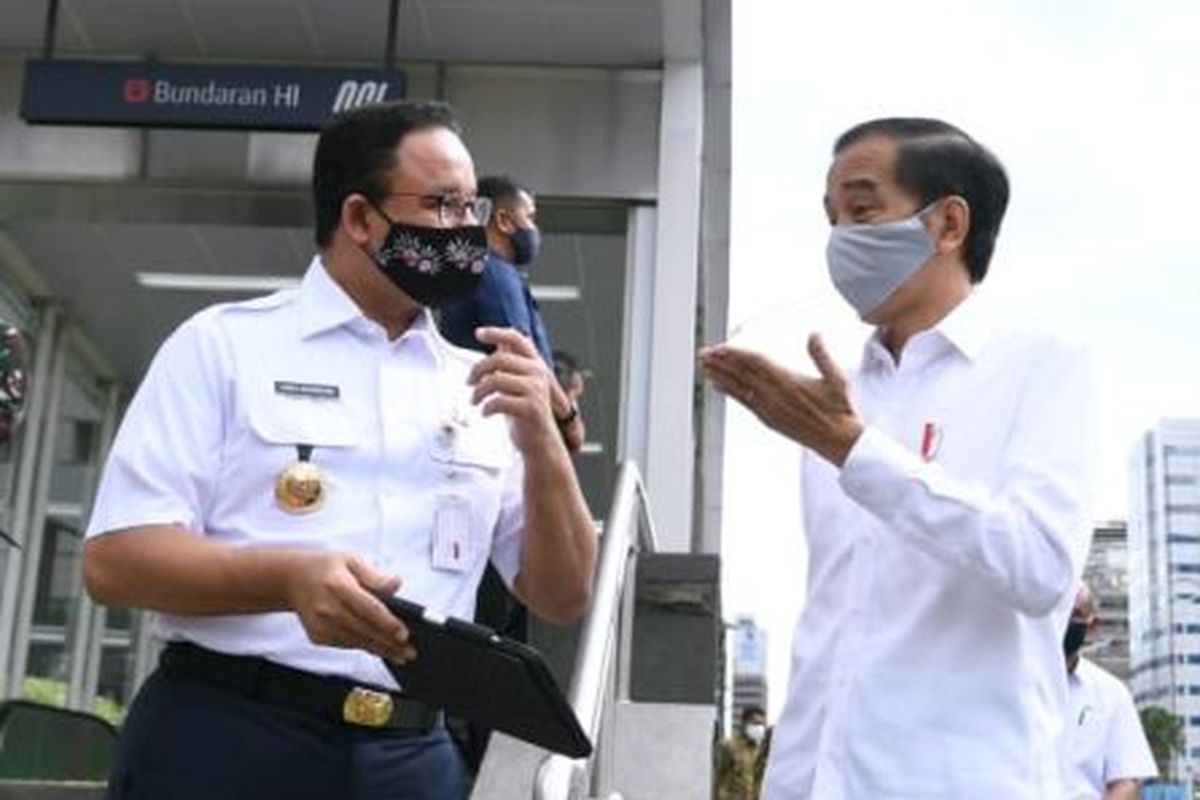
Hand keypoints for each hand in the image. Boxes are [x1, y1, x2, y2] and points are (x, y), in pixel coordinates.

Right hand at [286, 552, 415, 662]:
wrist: (293, 579)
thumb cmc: (326, 568)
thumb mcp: (351, 559)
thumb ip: (375, 574)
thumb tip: (396, 584)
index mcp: (338, 585)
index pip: (368, 608)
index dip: (387, 623)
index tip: (404, 633)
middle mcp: (328, 608)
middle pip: (365, 630)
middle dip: (389, 644)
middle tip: (410, 652)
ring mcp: (321, 625)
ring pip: (357, 642)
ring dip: (380, 650)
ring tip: (401, 655)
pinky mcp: (318, 636)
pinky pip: (346, 645)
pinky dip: (364, 647)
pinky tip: (380, 649)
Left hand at [469, 327, 559, 453]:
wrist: (540, 443)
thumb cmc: (526, 414)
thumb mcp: (519, 384)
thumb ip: (512, 365)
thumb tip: (500, 344)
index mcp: (535, 364)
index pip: (516, 339)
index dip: (496, 332)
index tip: (479, 333)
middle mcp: (538, 373)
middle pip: (499, 359)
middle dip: (477, 370)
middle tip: (469, 382)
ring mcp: (536, 390)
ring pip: (496, 380)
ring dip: (478, 392)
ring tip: (475, 400)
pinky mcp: (531, 408)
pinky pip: (499, 401)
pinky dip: (486, 407)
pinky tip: (485, 412)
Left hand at [699, 333, 862, 465]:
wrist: (837, 440)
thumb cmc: (838, 410)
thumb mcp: (836, 378)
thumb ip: (822, 355)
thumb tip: (814, 334)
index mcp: (788, 382)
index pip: (754, 362)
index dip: (735, 354)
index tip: (720, 347)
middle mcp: (774, 396)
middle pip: (740, 373)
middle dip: (720, 362)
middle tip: (703, 353)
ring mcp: (768, 409)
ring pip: (738, 388)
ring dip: (718, 375)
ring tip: (703, 366)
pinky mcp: (768, 419)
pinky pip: (743, 403)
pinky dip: (728, 392)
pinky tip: (717, 385)